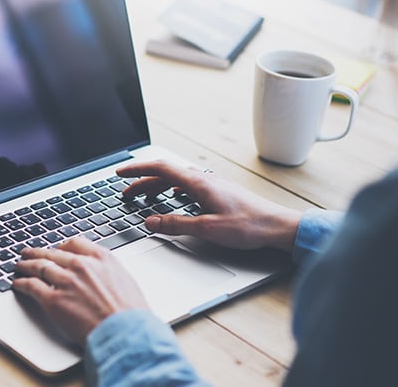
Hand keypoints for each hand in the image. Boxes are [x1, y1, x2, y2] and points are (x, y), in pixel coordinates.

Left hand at [12, 237, 148, 343]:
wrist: (124, 332)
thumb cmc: (130, 314)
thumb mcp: (124, 281)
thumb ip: (107, 272)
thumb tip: (100, 275)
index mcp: (100, 258)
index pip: (74, 243)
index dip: (62, 246)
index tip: (56, 248)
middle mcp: (81, 265)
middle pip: (53, 253)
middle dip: (38, 252)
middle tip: (29, 253)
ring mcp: (66, 281)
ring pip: (39, 266)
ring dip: (26, 265)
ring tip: (19, 266)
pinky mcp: (53, 299)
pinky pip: (32, 286)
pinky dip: (22, 283)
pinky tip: (18, 283)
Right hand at [117, 160, 301, 251]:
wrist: (278, 226)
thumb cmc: (248, 226)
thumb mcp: (207, 229)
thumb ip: (176, 224)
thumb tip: (150, 222)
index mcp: (198, 183)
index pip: (160, 169)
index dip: (137, 170)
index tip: (120, 174)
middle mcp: (204, 179)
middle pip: (165, 173)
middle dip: (142, 180)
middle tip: (126, 192)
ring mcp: (212, 184)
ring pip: (177, 179)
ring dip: (156, 186)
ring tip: (143, 197)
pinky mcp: (219, 192)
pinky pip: (188, 185)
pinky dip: (173, 189)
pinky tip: (173, 198)